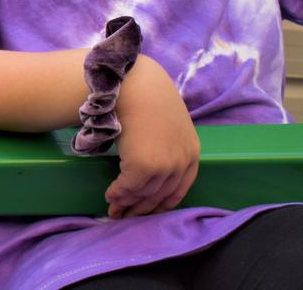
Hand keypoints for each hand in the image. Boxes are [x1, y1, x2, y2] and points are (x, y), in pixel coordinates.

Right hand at [105, 56, 199, 217]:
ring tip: (114, 208)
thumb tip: (152, 157)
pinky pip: (128, 187)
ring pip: (142, 193)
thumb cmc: (147, 98)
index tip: (148, 210)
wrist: (136, 86)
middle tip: (126, 216)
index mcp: (192, 153)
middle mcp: (182, 163)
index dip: (161, 203)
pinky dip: (117, 193)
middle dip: (141, 208)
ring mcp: (164, 166)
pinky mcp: (144, 166)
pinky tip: (109, 195)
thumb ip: (167, 143)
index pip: (179, 189)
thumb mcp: (168, 123)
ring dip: (126, 203)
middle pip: (159, 194)